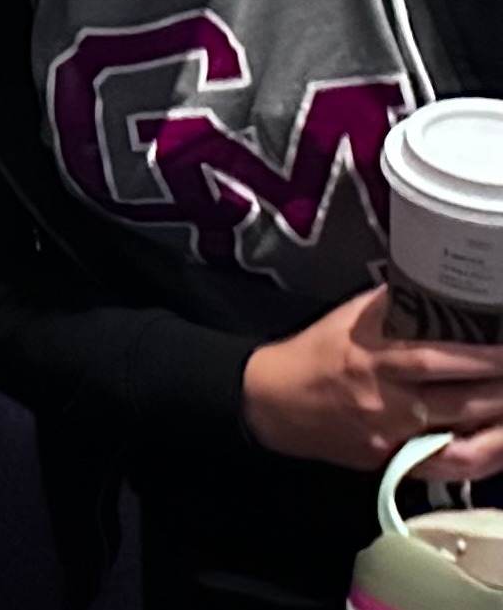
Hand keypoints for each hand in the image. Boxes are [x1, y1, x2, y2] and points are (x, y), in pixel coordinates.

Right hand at [243, 288, 502, 471]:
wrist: (271, 403)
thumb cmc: (315, 354)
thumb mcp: (349, 321)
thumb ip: (395, 307)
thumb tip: (440, 288)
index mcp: (371, 360)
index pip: (434, 359)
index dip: (480, 357)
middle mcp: (383, 402)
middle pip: (457, 402)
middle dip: (501, 392)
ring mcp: (388, 438)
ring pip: (459, 439)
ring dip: (499, 425)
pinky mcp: (389, 462)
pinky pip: (443, 463)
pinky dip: (477, 455)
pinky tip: (497, 443)